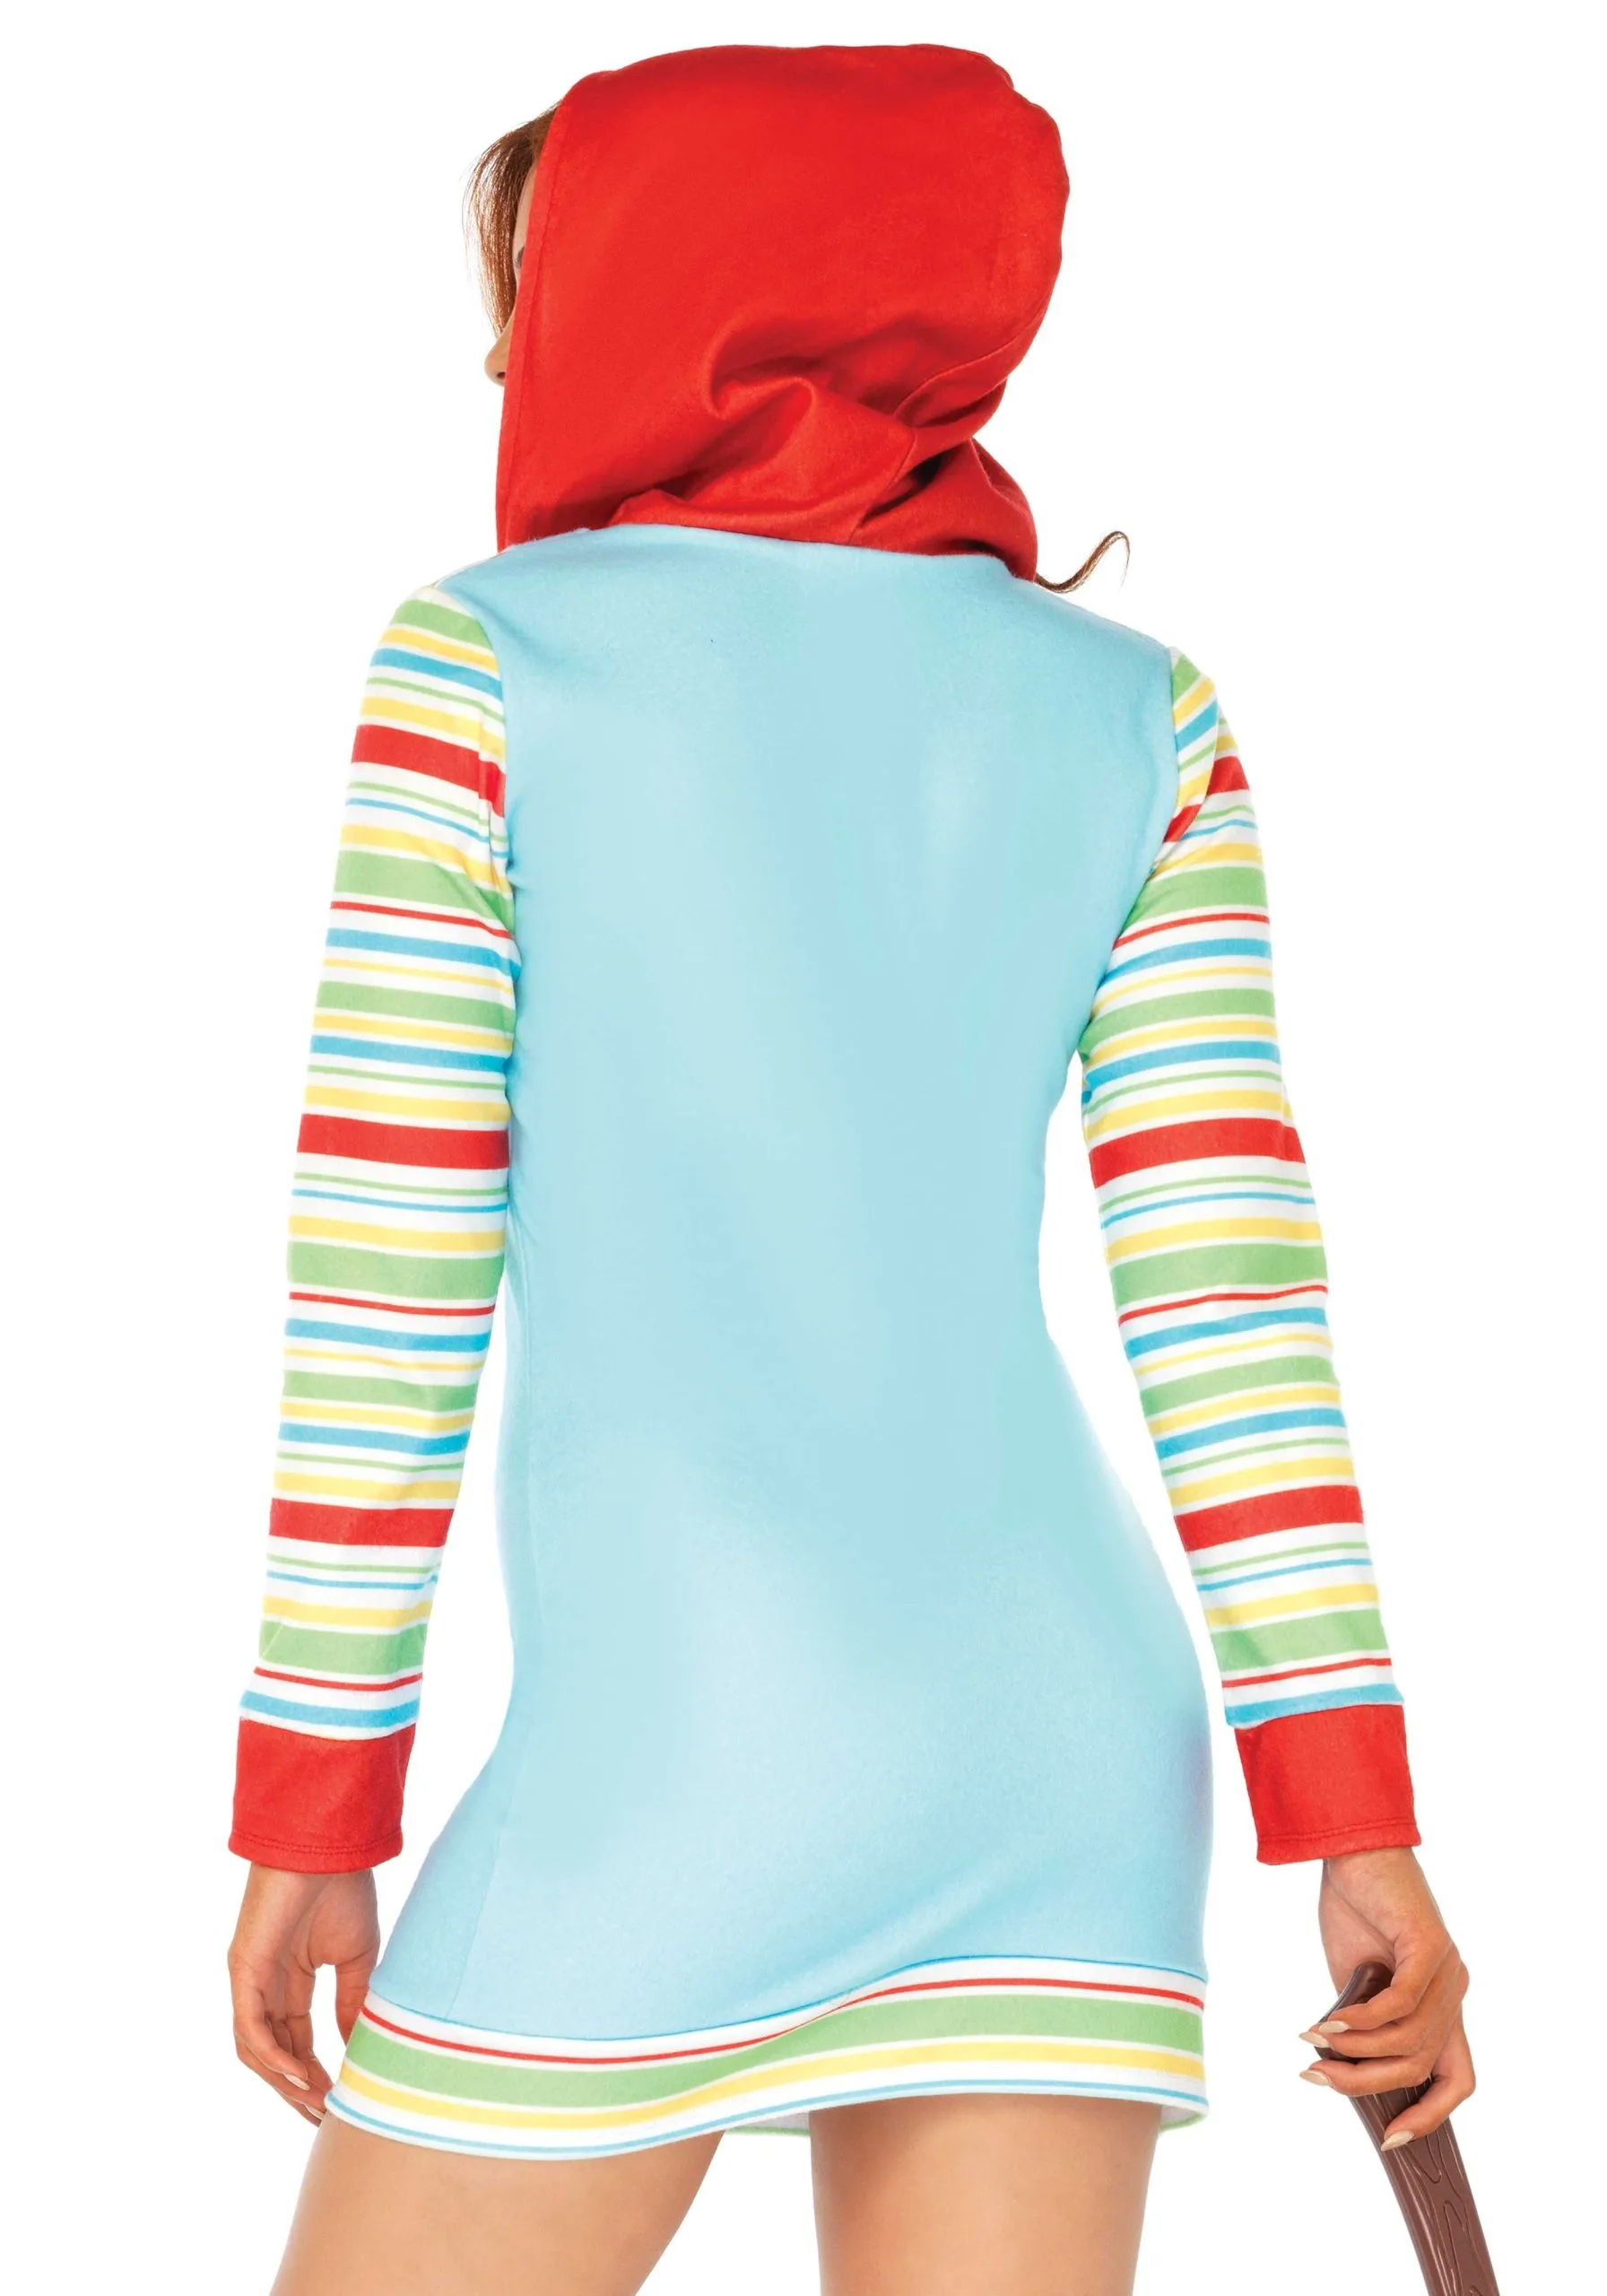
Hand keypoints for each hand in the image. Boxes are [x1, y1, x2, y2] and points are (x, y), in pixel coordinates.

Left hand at [227, 1864, 378, 2125]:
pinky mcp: (243, 1970)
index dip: (314, 2075)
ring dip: (284, 2082)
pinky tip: (299, 2075)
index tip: (339, 2101)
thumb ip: (352, 2003)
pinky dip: (271, 2056)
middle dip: (297, 2089)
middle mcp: (264, 1985)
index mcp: (290, 1980)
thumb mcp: (358, 1958)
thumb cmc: (344, 1890)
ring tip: (316, 2103)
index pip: (294, 2041)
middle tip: (326, 2117)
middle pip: (272, 2054)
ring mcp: (250, 1979)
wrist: (332, 1848)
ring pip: (255, 2049)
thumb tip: (353, 2048)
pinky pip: (249, 2027)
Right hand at [1295, 1846, 1474, 2147]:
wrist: (1352, 1848)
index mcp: (1443, 2004)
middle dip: (1366, 2085)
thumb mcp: (1355, 1982)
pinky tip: (1326, 2021)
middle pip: (1422, 2067)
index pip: (1457, 2078)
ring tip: (1313, 2041)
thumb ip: (1362, 2025)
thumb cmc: (1353, 1908)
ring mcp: (1449, 1971)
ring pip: (1407, 2042)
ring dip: (1353, 2051)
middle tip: (1316, 2077)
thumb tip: (1340, 2072)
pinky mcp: (1432, 1949)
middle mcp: (1455, 1991)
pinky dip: (1360, 2021)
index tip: (1388, 2139)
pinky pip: (1399, 2005)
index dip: (1429, 2116)